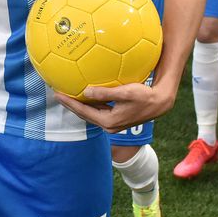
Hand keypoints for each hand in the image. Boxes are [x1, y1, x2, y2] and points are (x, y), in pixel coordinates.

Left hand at [54, 82, 173, 132]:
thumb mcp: (125, 93)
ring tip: (67, 95)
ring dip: (79, 105)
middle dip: (70, 105)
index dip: (70, 103)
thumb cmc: (144, 96)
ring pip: (90, 113)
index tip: (58, 94)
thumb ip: (105, 93)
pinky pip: (98, 111)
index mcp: (108, 121)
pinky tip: (85, 95)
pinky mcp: (116, 118)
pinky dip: (89, 104)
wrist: (159, 103)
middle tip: (57, 94)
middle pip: (84, 114)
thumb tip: (86, 92)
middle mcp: (108, 125)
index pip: (84, 112)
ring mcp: (112, 123)